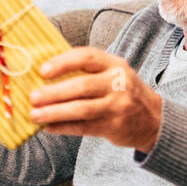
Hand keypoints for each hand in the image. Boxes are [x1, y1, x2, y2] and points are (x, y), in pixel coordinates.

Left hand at [29, 48, 162, 154]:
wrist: (153, 119)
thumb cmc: (122, 92)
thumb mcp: (113, 73)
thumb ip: (87, 71)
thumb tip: (45, 74)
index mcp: (114, 64)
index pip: (87, 57)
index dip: (63, 63)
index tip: (43, 71)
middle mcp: (118, 83)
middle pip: (82, 86)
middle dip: (54, 93)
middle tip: (33, 97)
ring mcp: (117, 106)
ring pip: (81, 109)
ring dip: (54, 112)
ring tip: (35, 115)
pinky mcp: (114, 127)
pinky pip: (84, 127)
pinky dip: (63, 128)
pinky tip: (48, 128)